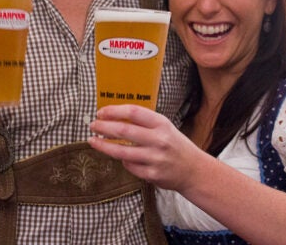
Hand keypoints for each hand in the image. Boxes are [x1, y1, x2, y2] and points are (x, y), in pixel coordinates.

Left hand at [88, 104, 203, 191]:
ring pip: (121, 151)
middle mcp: (159, 140)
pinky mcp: (152, 174)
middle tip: (92, 125)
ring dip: (103, 145)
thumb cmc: (174, 145)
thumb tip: (113, 117)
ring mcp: (155, 158)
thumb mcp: (164, 127)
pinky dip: (122, 160)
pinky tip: (119, 156)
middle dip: (103, 127)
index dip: (114, 111)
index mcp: (161, 124)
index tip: (101, 112)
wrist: (193, 170)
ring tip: (93, 141)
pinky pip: (129, 166)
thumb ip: (143, 122)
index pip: (134, 112)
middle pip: (124, 130)